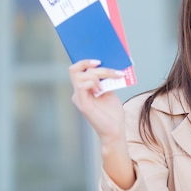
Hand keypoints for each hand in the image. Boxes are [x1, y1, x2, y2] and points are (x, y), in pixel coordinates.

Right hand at [69, 59, 135, 188]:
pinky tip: (102, 90)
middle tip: (105, 66)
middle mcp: (78, 92)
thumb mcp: (109, 91)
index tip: (99, 59)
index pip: (76, 69)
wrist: (115, 131)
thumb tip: (108, 63)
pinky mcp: (82, 104)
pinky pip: (82, 86)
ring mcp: (78, 98)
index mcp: (83, 88)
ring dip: (98, 74)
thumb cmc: (113, 113)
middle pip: (76, 69)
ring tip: (109, 82)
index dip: (84, 61)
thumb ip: (105, 79)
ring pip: (80, 75)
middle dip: (92, 65)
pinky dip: (93, 83)